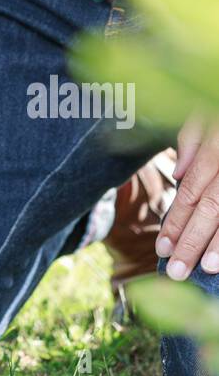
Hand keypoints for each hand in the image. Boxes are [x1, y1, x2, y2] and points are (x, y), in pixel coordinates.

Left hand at [156, 120, 218, 278]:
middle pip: (211, 207)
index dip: (177, 221)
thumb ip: (193, 137)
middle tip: (176, 271)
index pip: (192, 191)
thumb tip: (179, 172)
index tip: (161, 248)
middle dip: (192, 241)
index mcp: (217, 146)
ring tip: (207, 268)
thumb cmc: (218, 104)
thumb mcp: (205, 109)